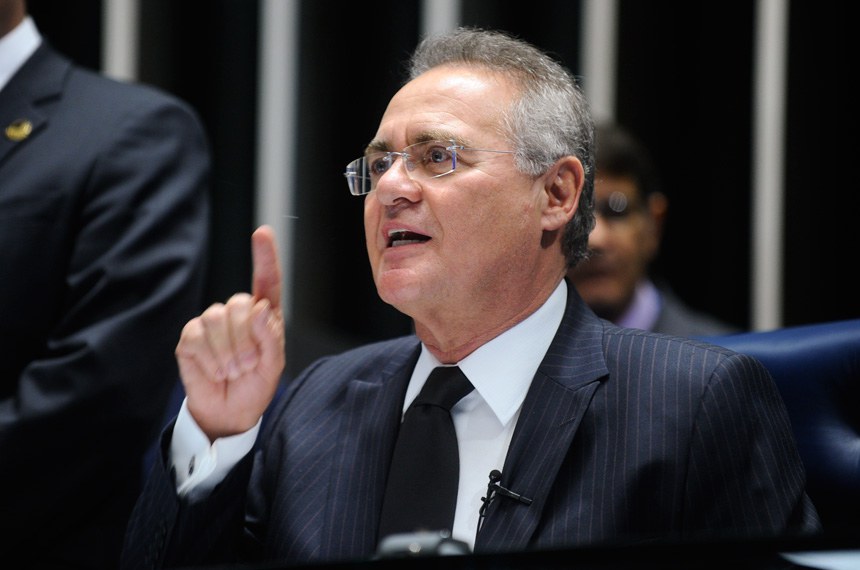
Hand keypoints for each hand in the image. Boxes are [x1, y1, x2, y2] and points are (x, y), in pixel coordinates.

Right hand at [175, 225, 285, 440]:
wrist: (228, 412)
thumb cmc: (255, 386)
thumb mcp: (273, 366)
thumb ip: (270, 337)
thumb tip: (259, 309)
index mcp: (263, 315)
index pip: (267, 280)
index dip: (265, 256)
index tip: (263, 233)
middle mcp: (237, 313)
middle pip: (239, 304)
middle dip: (245, 341)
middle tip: (248, 365)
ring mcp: (211, 323)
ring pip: (216, 319)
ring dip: (227, 352)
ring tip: (232, 371)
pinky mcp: (190, 337)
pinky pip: (196, 336)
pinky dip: (209, 359)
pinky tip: (214, 371)